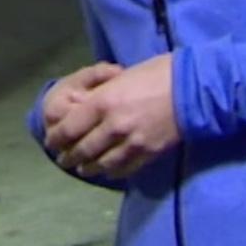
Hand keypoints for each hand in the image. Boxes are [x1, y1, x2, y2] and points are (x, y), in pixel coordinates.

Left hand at [54, 54, 180, 180]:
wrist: (193, 88)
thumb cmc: (156, 74)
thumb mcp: (119, 79)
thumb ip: (100, 95)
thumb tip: (84, 106)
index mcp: (102, 102)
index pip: (69, 128)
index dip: (56, 138)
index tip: (51, 142)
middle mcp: (113, 125)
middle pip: (83, 149)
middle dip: (70, 157)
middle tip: (63, 160)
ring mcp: (132, 142)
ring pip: (102, 163)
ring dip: (89, 168)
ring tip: (83, 169)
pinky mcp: (149, 153)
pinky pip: (125, 168)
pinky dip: (113, 172)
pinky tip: (108, 171)